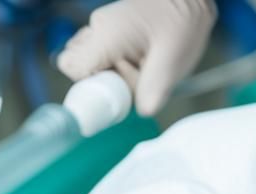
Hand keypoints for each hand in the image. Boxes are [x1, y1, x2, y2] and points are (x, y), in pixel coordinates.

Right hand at [57, 0, 216, 116]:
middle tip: (138, 73)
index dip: (92, 87)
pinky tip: (142, 56)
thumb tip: (144, 110)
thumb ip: (156, 86)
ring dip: (114, 73)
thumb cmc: (183, 19)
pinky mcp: (111, 28)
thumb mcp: (173, 58)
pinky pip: (104, 54)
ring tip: (143, 62)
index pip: (72, 67)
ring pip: (92, 62)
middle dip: (106, 82)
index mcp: (107, 35)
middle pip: (81, 67)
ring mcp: (103, 26)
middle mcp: (99, 28)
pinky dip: (120, 63)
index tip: (118, 91)